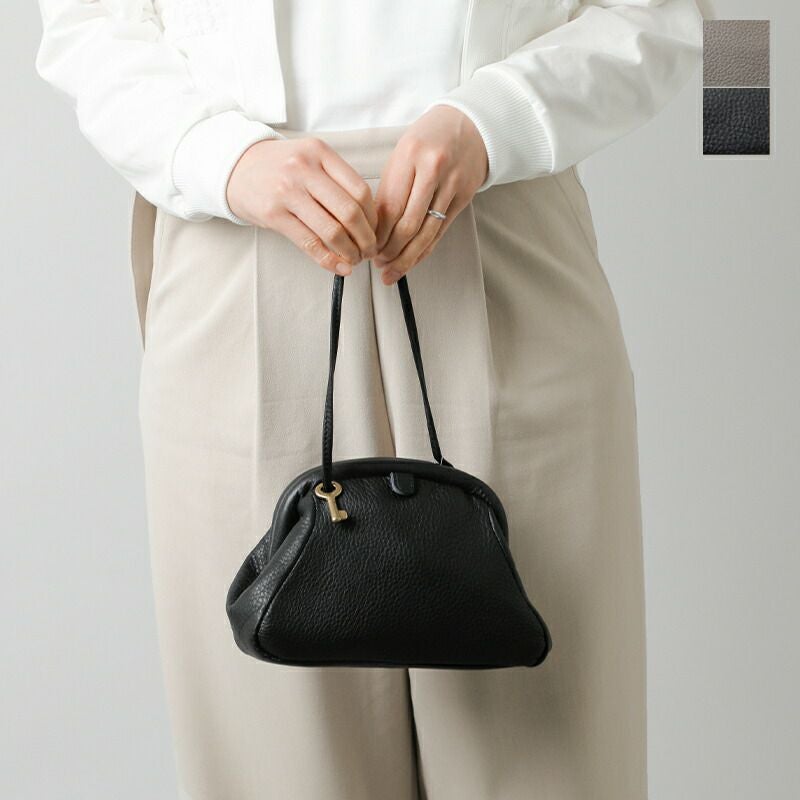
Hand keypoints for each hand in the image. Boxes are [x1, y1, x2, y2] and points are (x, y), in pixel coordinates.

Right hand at [226, 137, 378, 275]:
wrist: (235, 167)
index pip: (360, 190)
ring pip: (332, 231)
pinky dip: (330, 260)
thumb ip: (337, 180)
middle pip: (350, 212)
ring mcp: (288, 191)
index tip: (376, 232)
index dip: (373, 218)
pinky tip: (340, 267)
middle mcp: (304, 169)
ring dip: (350, 252)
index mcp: (320, 153)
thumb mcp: (310, 159)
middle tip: (370, 251)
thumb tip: (369, 219)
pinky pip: (310, 243)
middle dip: (366, 239)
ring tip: (355, 260)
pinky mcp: (273, 214)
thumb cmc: (279, 168)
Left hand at [372, 105, 488, 284]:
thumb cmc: (428, 141)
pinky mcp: (464, 197)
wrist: (470, 126)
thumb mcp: (402, 154)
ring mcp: (451, 184)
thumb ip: (389, 188)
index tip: (367, 247)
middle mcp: (432, 169)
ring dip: (406, 257)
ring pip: (426, 233)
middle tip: (377, 263)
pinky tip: (412, 261)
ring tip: (391, 270)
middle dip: (389, 250)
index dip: (376, 233)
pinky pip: (441, 232)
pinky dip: (424, 251)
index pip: (389, 206)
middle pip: (407, 223)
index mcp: (409, 155)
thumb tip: (374, 230)